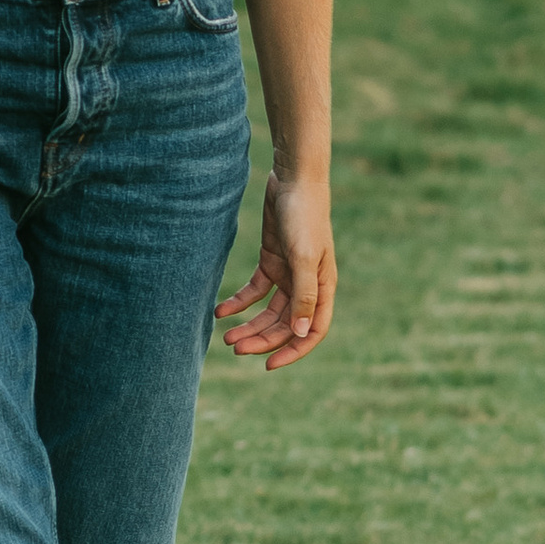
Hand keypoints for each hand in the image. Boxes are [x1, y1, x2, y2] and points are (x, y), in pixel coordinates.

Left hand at [216, 170, 335, 369]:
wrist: (293, 179)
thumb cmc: (304, 216)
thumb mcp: (303, 257)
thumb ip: (304, 295)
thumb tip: (302, 333)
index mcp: (323, 288)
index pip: (311, 331)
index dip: (292, 351)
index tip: (268, 365)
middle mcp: (308, 285)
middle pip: (285, 324)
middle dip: (261, 339)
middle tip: (234, 347)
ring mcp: (289, 274)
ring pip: (268, 311)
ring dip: (249, 325)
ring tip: (225, 337)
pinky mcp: (272, 261)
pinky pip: (255, 290)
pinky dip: (239, 302)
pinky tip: (221, 311)